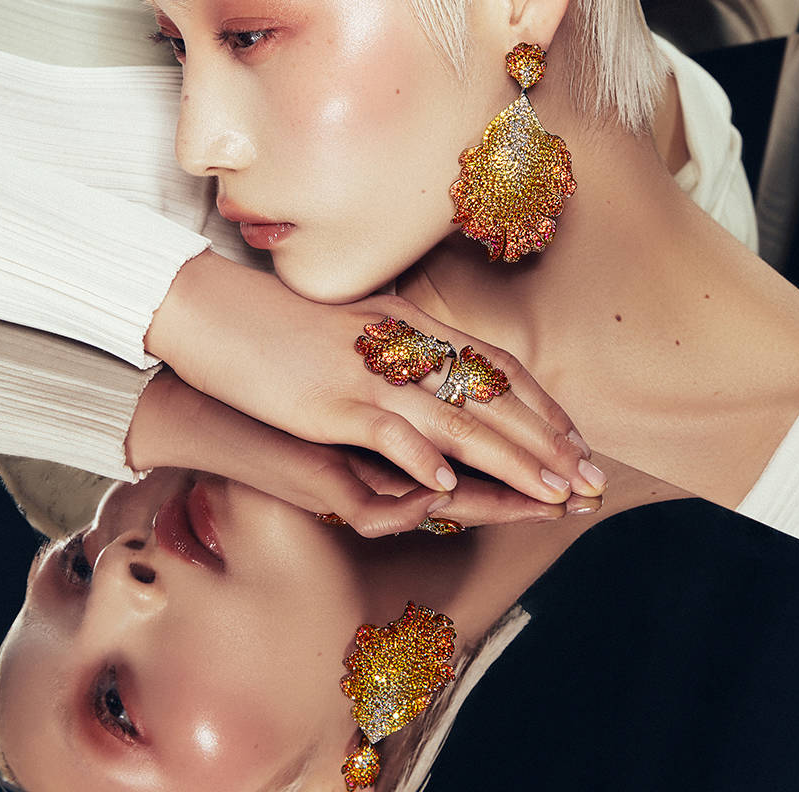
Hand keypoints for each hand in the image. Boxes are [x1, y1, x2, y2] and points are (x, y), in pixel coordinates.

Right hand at [144, 249, 604, 510]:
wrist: (209, 307)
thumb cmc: (277, 321)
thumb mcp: (353, 327)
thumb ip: (398, 346)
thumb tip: (435, 370)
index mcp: (408, 325)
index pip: (494, 365)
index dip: (541, 406)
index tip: (576, 439)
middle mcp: (399, 344)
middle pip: (490, 394)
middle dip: (546, 441)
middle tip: (589, 477)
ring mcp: (366, 371)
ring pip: (455, 416)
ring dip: (509, 458)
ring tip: (552, 492)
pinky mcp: (328, 398)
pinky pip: (386, 429)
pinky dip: (421, 457)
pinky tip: (450, 488)